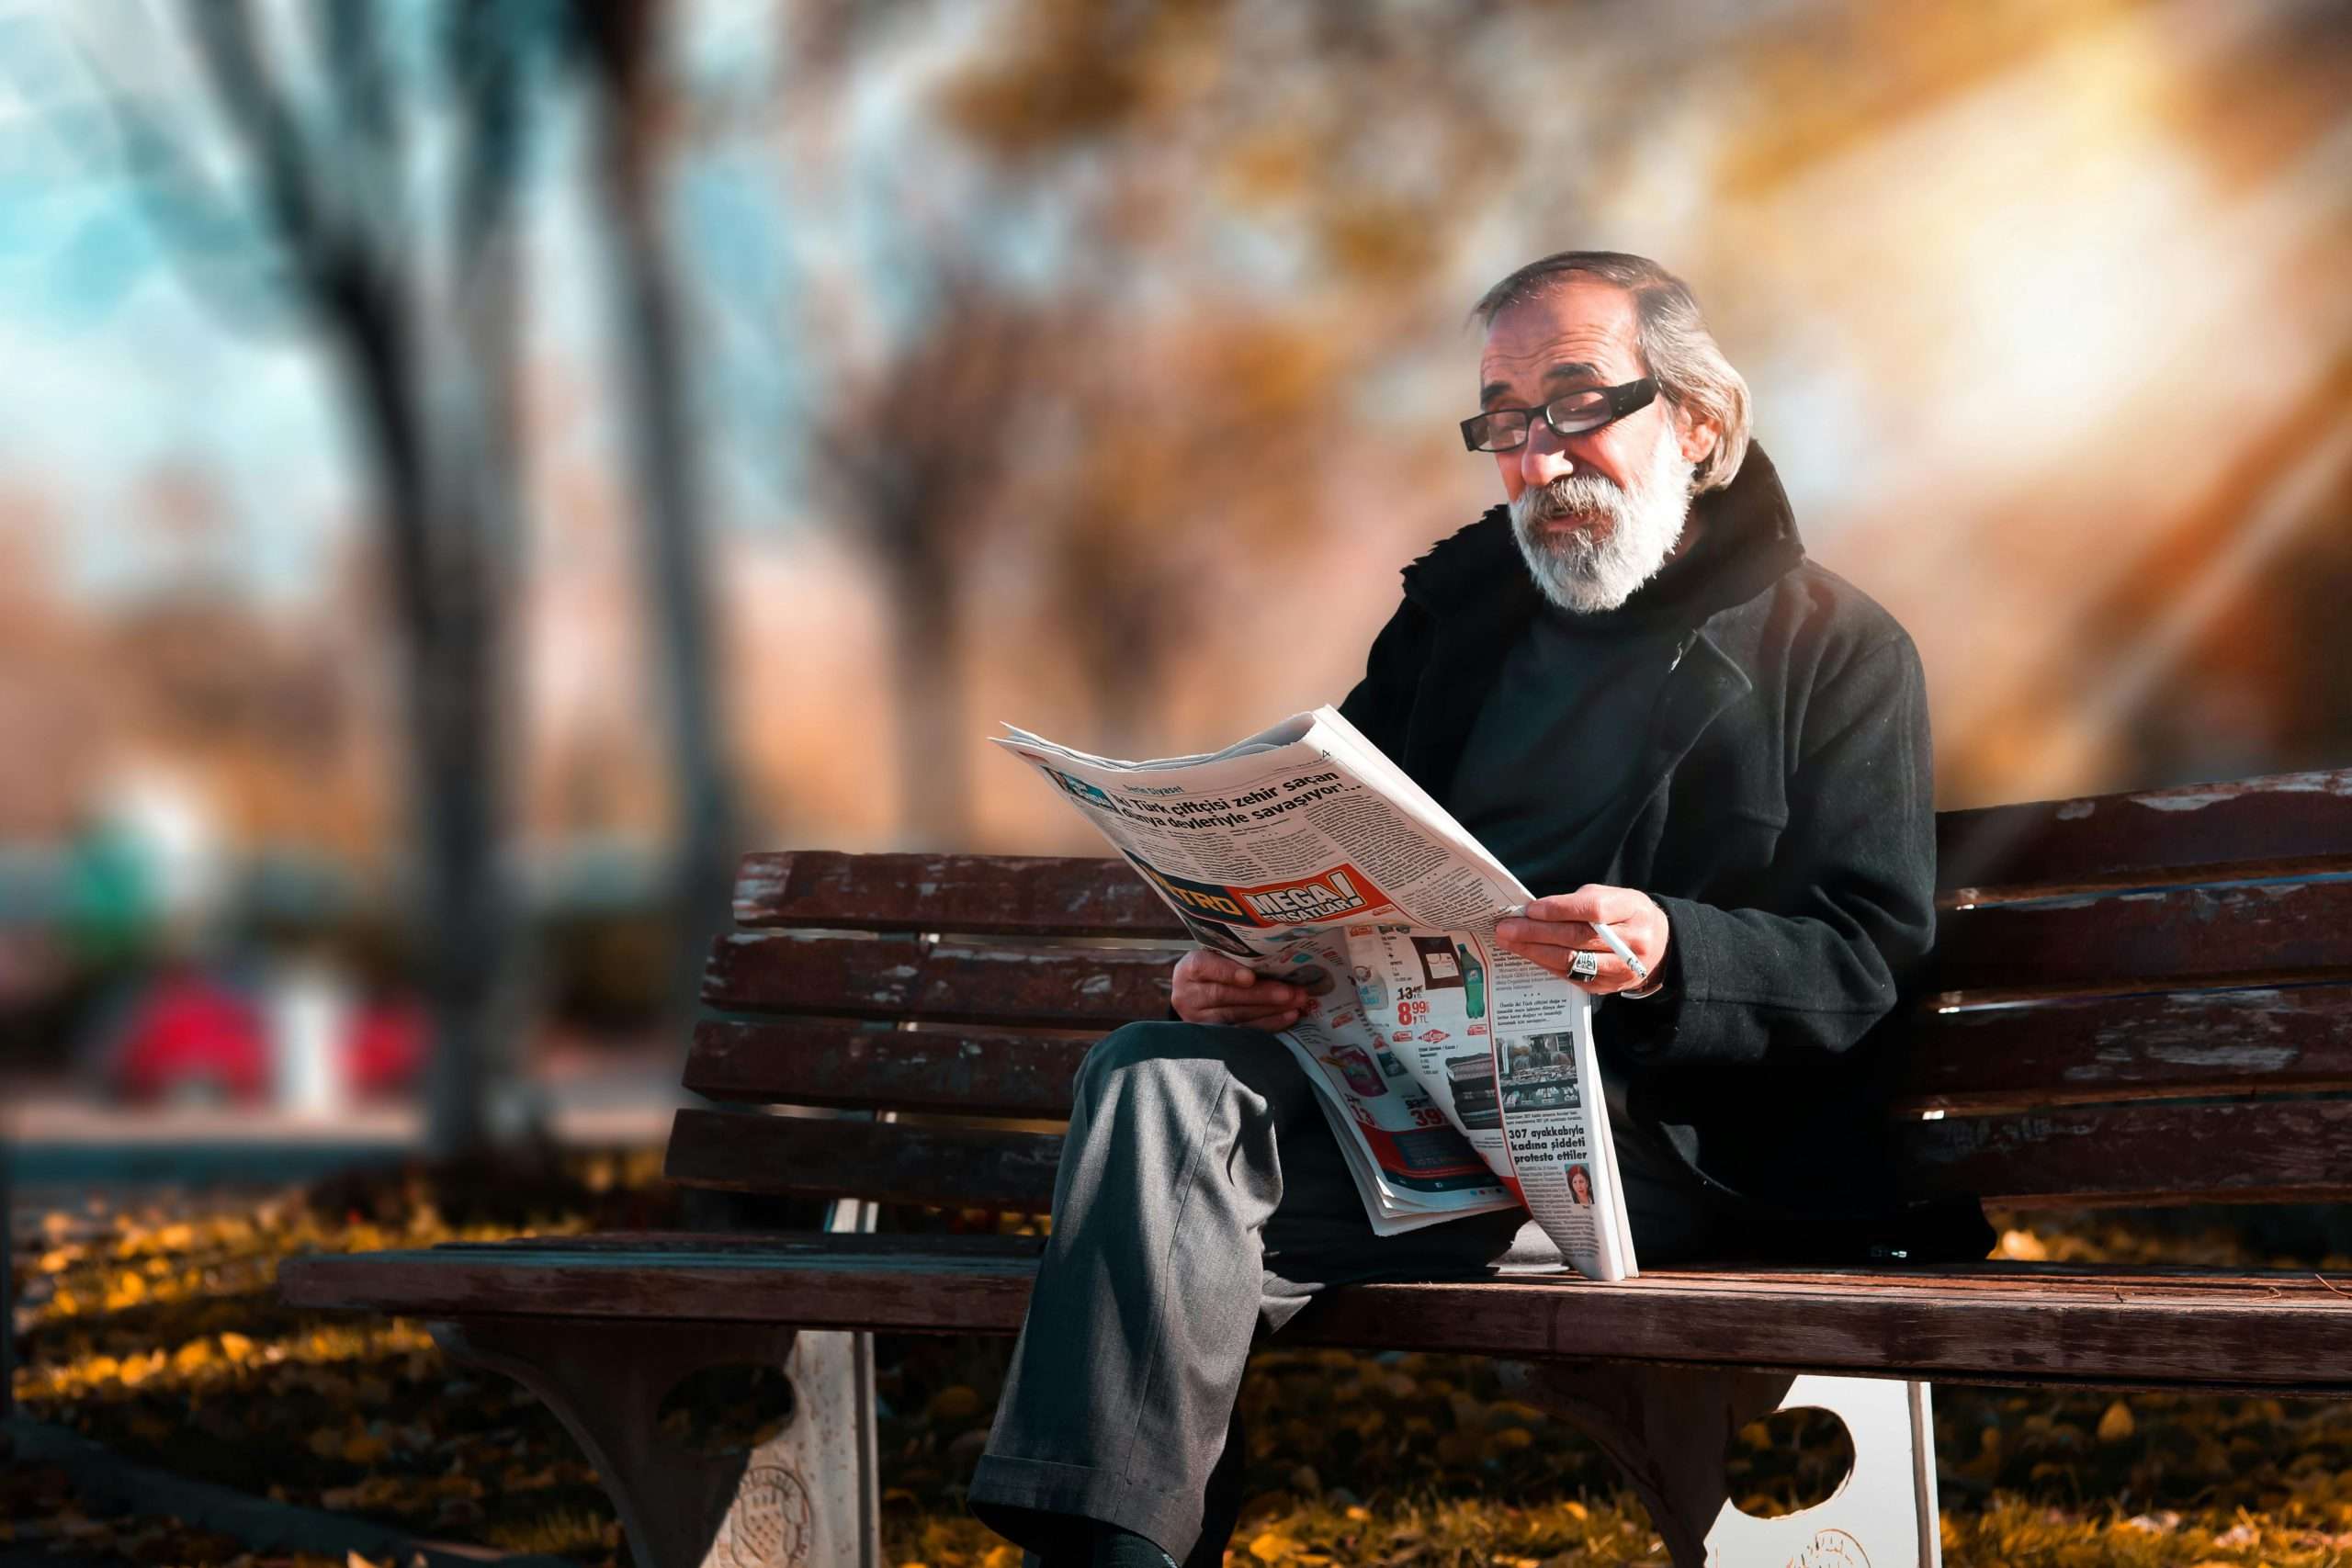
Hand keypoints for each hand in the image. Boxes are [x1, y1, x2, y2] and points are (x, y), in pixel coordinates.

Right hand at [1170, 948, 1305, 1029]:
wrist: (1197, 993)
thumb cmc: (1215, 968)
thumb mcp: (1217, 956)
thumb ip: (1236, 957)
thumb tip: (1278, 959)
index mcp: (1188, 970)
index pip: (1203, 967)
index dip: (1227, 973)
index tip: (1250, 977)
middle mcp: (1187, 996)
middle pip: (1224, 995)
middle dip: (1261, 994)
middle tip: (1291, 992)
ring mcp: (1199, 1020)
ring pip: (1236, 1016)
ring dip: (1270, 1010)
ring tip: (1296, 1003)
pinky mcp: (1214, 1036)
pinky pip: (1243, 1032)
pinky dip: (1269, 1024)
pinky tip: (1289, 1017)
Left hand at [1493, 884, 1669, 995]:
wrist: (1660, 945)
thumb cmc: (1626, 914)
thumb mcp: (1612, 896)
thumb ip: (1578, 902)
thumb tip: (1536, 911)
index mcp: (1633, 911)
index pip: (1592, 910)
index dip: (1559, 910)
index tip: (1530, 909)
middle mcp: (1631, 943)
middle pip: (1578, 938)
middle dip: (1537, 933)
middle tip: (1506, 928)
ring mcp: (1622, 969)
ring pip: (1573, 962)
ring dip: (1536, 952)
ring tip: (1509, 942)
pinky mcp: (1610, 986)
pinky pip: (1573, 977)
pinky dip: (1547, 965)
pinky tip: (1529, 955)